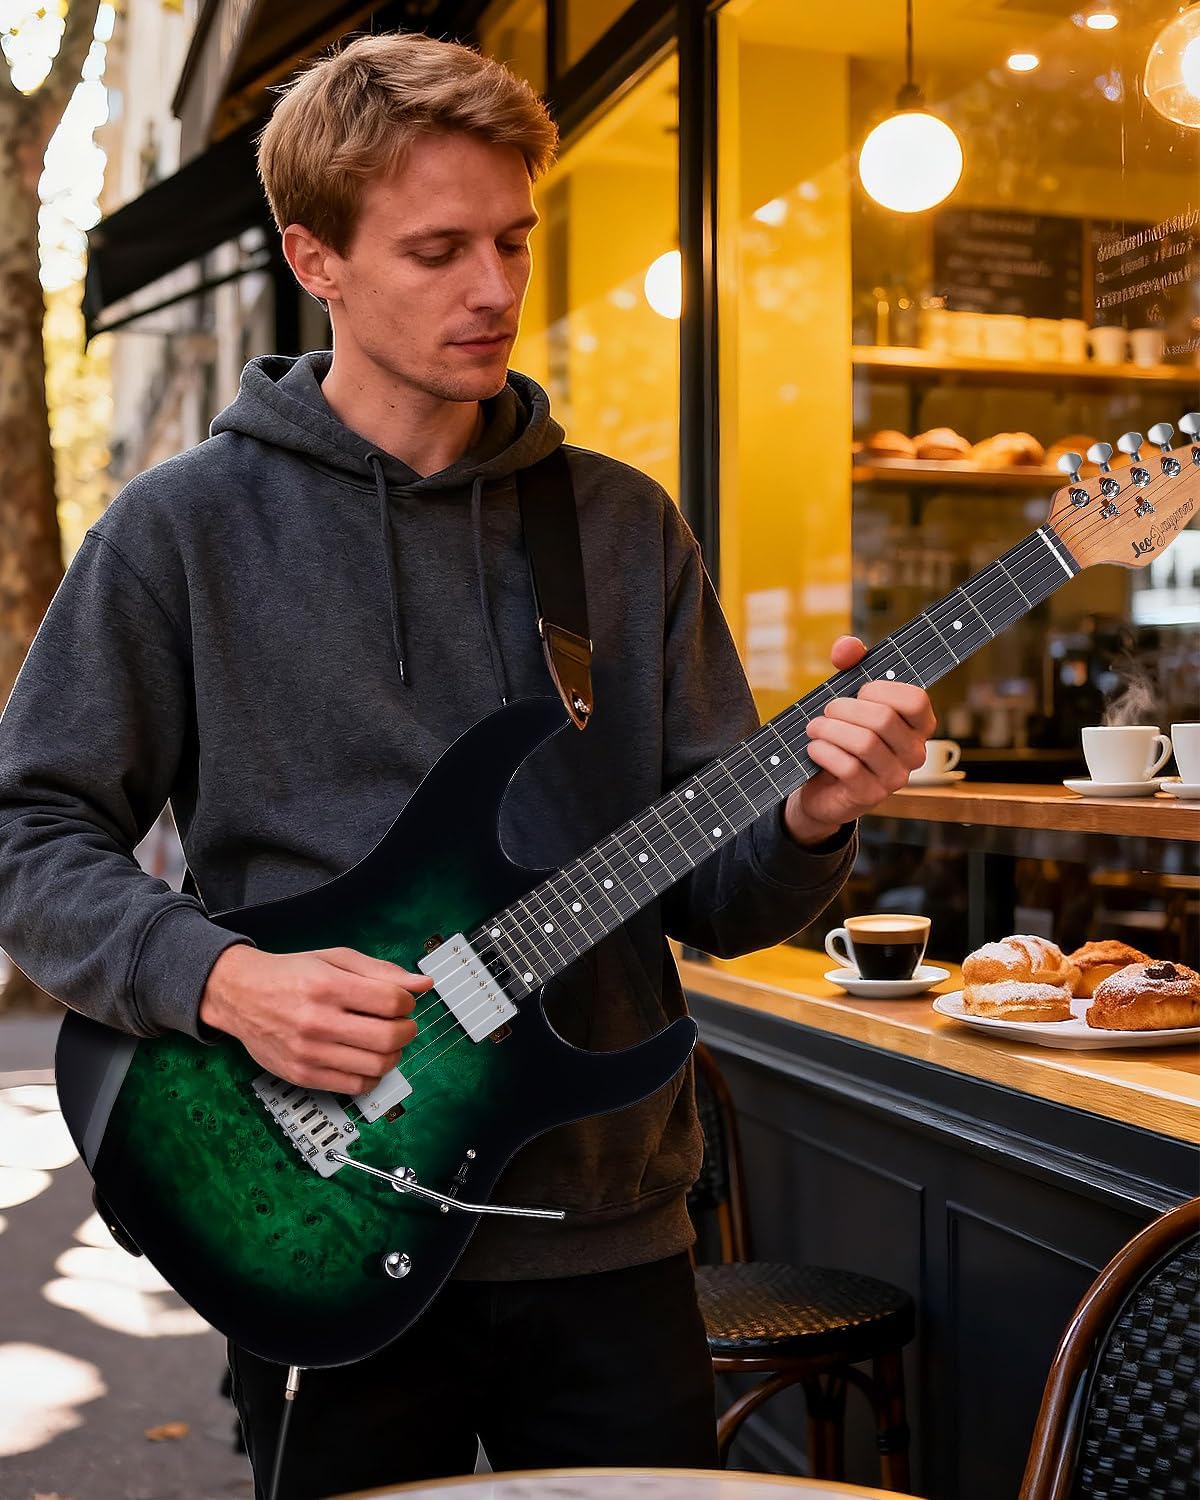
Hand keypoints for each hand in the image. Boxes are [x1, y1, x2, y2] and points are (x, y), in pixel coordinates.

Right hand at [199, 945, 431, 1093]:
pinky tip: (367, 1059)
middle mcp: (317, 1021)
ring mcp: (309, 1053)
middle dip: (407, 1030)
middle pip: (389, 1037)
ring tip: (384, 1041)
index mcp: (327, 986)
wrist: (240, 995)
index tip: (402, 1002)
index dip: (407, 1002)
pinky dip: (372, 1075)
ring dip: (393, 1054)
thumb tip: (422, 984)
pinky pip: (355, 1087)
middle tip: (402, 1024)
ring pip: (376, 1065)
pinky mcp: (302, 1075)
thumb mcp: (335, 959)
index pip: (391, 1001)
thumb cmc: (290, 974)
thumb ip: (381, 971)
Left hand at [784, 635, 935, 844]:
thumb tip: (847, 647)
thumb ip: (851, 663)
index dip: (882, 690)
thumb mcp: (848, 694)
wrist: (821, 785)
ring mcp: (895, 778)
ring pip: (864, 743)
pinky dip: (824, 752)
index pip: (916, 700)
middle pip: (883, 719)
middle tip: (827, 711)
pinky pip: (848, 767)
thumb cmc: (843, 733)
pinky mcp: (870, 796)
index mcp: (918, 726)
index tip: (860, 691)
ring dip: (830, 729)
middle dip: (845, 709)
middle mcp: (915, 753)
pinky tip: (814, 748)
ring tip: (814, 728)